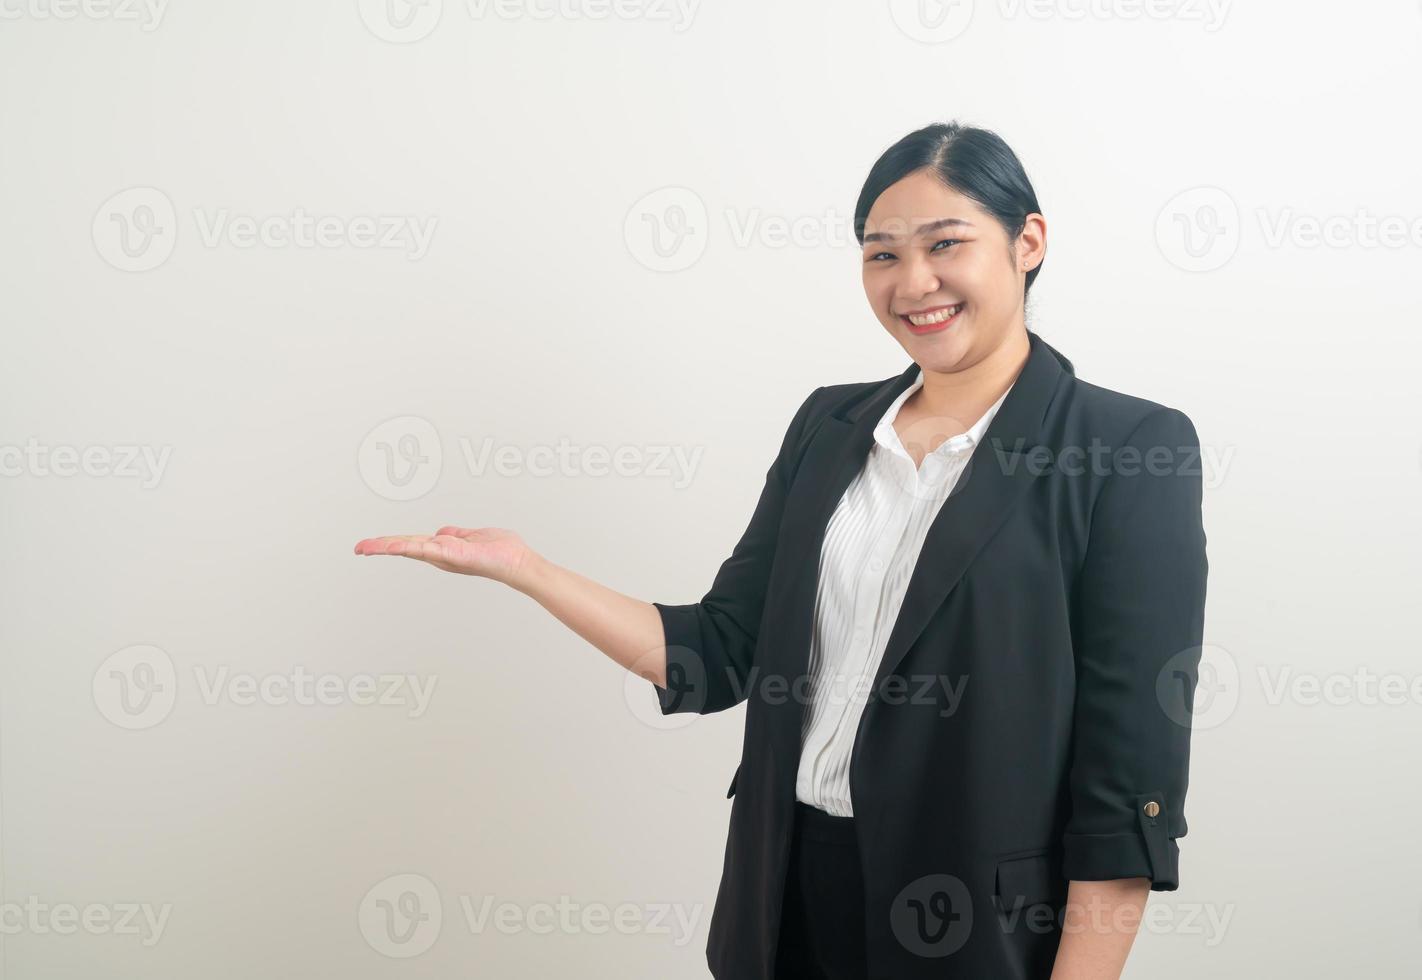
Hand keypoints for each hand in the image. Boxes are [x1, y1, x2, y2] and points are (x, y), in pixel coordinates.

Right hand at [353, 526, 535, 586]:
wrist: (519, 563)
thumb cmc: (502, 551)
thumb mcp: (474, 537)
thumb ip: (457, 535)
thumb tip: (442, 532)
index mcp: (443, 549)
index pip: (411, 543)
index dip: (390, 543)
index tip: (368, 545)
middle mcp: (441, 555)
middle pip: (406, 547)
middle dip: (380, 547)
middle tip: (358, 548)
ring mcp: (447, 557)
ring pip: (412, 548)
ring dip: (389, 546)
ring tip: (367, 546)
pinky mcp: (456, 556)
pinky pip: (430, 550)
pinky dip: (411, 547)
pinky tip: (395, 546)